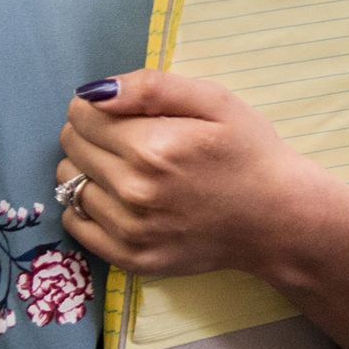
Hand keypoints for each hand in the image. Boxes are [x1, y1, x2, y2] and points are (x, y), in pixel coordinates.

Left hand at [54, 71, 345, 282]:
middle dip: (89, 134)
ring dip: (86, 170)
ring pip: (69, 186)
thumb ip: (152, 88)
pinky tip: (114, 197)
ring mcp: (131, 232)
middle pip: (71, 149)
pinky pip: (76, 226)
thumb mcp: (215, 101)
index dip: (95, 106)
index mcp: (152, 148)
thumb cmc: (249, 153)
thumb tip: (94, 92)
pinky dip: (84, 207)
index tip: (119, 111)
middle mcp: (134, 193)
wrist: (279, 219)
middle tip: (124, 137)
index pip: (82, 115)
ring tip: (123, 167)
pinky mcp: (132, 260)